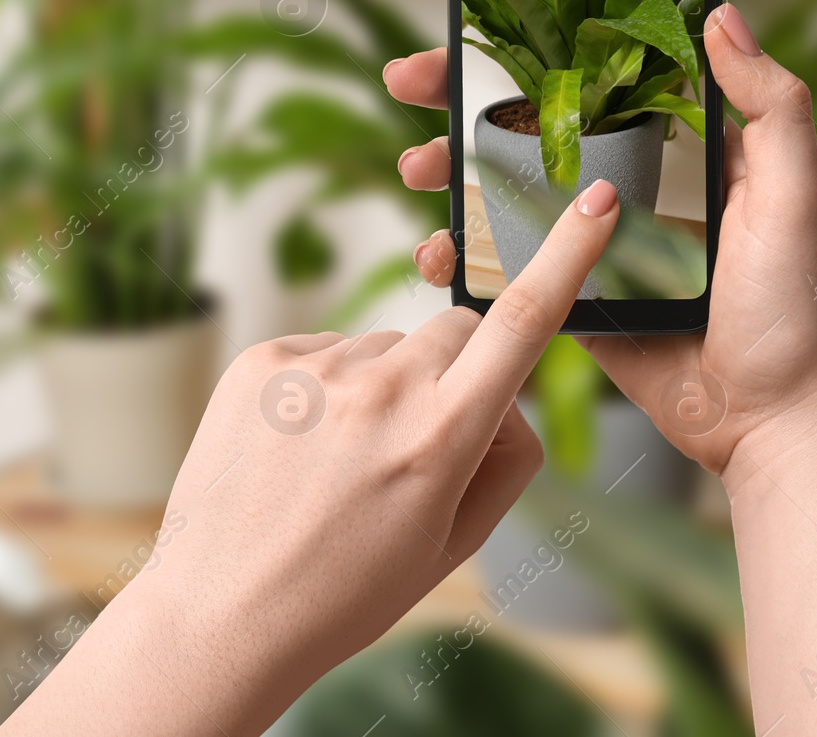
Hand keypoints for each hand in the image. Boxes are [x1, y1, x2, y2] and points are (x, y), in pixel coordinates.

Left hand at [0, 181, 620, 736]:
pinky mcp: (261, 360)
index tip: (595, 200)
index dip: (569, 254)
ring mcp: (314, 369)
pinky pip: (328, 351)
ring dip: (385, 385)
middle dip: (460, 369)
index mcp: (441, 436)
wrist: (221, 616)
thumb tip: (510, 396)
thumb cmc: (346, 591)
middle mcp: (381, 388)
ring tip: (340, 464)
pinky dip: (329, 389)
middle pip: (458, 330)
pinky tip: (302, 450)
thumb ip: (506, 458)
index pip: (524, 322)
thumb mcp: (454, 543)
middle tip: (420, 442)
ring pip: (389, 345)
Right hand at [385, 4, 816, 482]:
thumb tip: (723, 14)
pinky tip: (434, 253)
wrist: (776, 425)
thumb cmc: (799, 310)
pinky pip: (507, 273)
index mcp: (677, 153)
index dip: (533, 53)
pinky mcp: (572, 306)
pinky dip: (462, 260)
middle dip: (461, 105)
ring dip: (450, 177)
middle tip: (407, 83)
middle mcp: (628, 190)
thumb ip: (771, 108)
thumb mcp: (792, 196)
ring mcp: (593, 249)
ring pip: (505, 198)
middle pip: (530, 131)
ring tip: (414, 171)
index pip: (592, 80)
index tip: (473, 28)